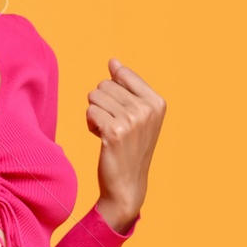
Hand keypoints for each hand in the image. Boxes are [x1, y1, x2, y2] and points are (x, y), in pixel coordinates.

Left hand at [86, 59, 165, 227]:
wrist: (127, 185)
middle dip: (102, 104)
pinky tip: (101, 139)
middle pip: (105, 84)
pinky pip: (90, 111)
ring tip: (107, 132)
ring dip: (95, 114)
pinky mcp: (115, 131)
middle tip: (113, 126)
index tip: (122, 113)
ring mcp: (133, 120)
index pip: (122, 73)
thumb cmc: (129, 149)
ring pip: (95, 96)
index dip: (113, 92)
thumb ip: (126, 87)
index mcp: (157, 102)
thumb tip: (113, 61)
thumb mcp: (136, 115)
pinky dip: (90, 124)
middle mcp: (147, 109)